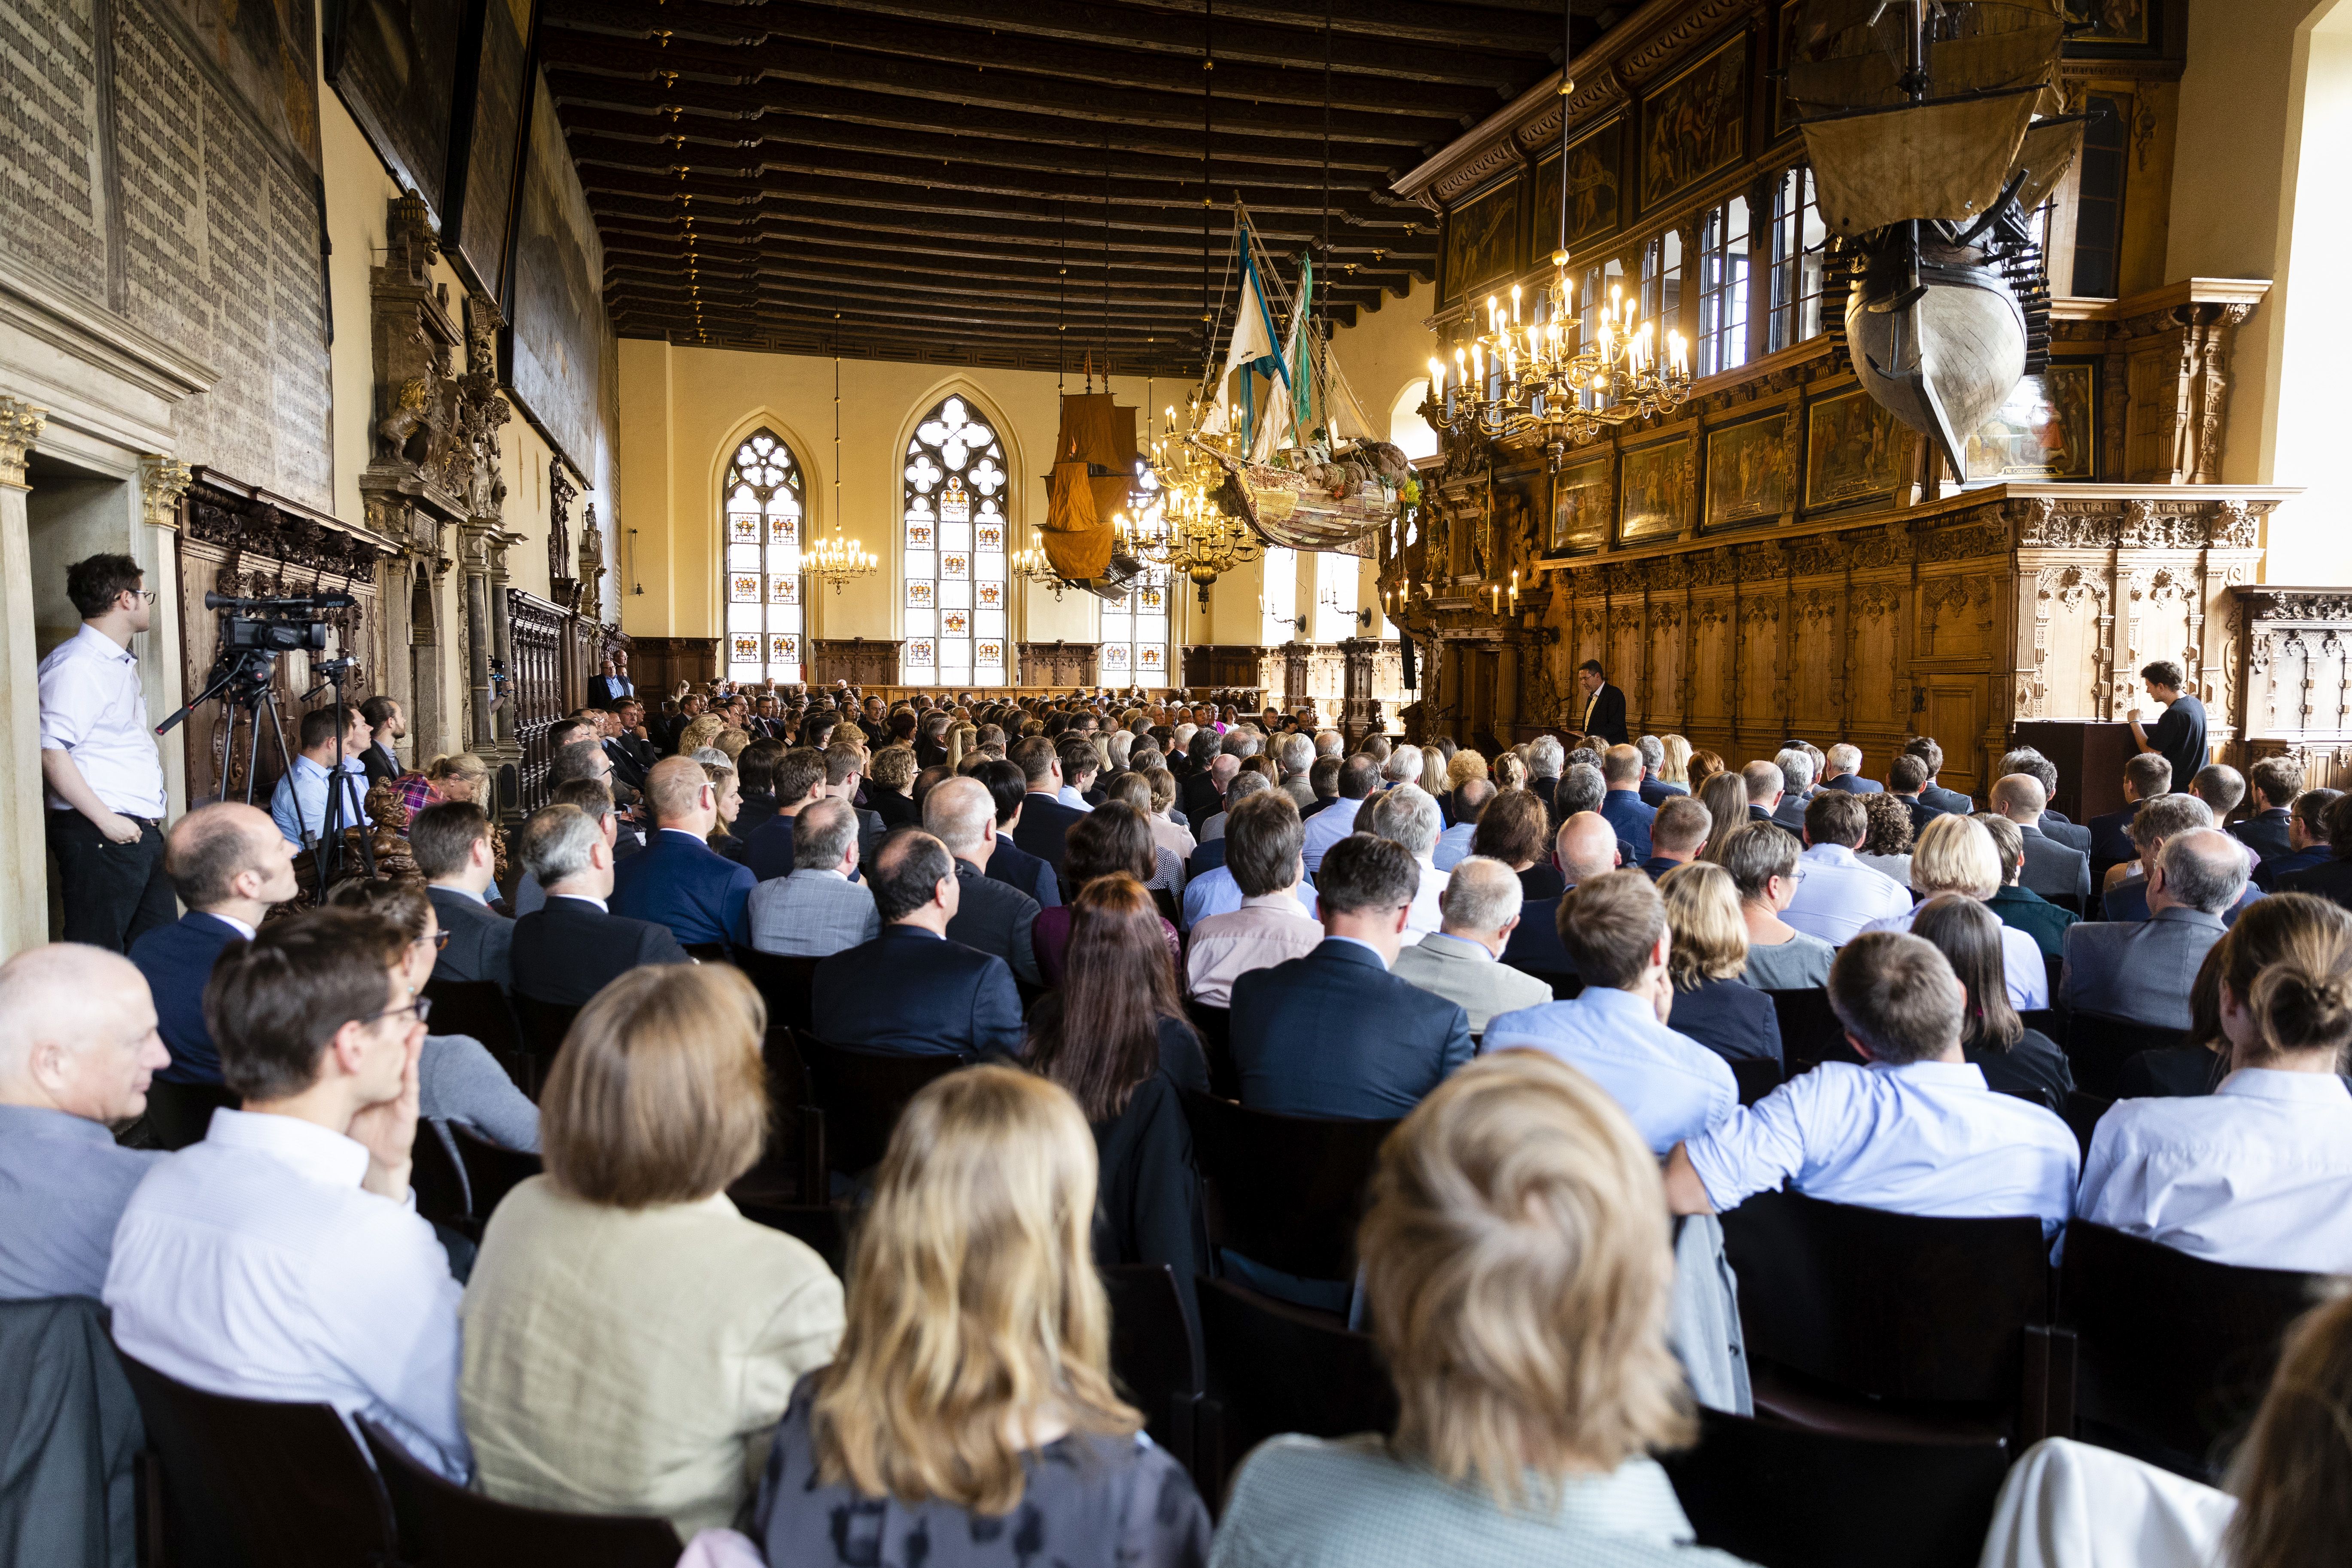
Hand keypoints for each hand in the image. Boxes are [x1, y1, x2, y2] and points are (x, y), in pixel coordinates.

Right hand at [95, 811, 143, 844]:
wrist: (108, 821)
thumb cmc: (118, 819)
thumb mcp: (129, 822)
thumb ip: (133, 828)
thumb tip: (135, 833)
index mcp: (136, 829)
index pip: (140, 835)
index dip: (137, 834)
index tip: (134, 834)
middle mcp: (132, 835)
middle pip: (136, 840)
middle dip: (134, 839)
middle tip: (130, 836)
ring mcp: (126, 839)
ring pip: (129, 842)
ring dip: (127, 840)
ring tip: (122, 835)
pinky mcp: (119, 841)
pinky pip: (122, 843)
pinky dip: (122, 841)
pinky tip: (119, 837)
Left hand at [348, 1024, 423, 1201]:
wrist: (375, 1159)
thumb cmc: (359, 1131)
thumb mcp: (345, 1103)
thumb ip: (337, 1086)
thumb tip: (310, 1066)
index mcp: (374, 1082)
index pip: (378, 1055)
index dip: (379, 1036)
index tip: (378, 1014)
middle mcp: (389, 1085)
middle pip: (394, 1055)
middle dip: (400, 1033)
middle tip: (402, 1011)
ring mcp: (400, 1095)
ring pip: (407, 1064)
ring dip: (413, 1046)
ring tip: (416, 1027)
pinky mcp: (408, 1107)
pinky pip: (410, 1085)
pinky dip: (412, 1069)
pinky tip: (412, 1056)